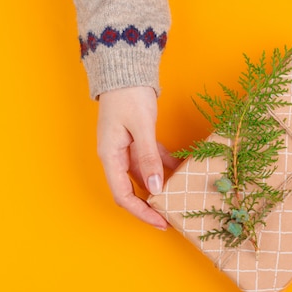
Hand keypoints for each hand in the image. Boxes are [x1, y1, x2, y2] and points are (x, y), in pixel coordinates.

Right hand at [97, 86, 179, 228]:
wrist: (126, 69)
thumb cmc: (129, 95)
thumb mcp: (142, 128)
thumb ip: (148, 158)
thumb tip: (155, 188)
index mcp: (110, 156)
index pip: (123, 196)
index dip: (141, 212)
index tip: (161, 222)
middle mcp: (116, 157)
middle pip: (132, 191)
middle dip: (152, 206)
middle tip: (173, 216)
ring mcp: (126, 149)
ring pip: (144, 177)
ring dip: (160, 188)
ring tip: (180, 198)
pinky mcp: (137, 141)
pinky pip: (151, 161)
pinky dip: (165, 168)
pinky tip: (181, 173)